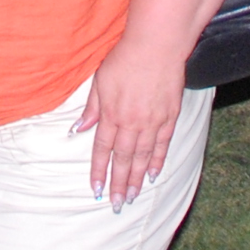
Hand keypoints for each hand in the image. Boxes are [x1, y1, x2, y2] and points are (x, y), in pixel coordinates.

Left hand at [74, 34, 185, 211]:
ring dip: (135, 178)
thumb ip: (92, 107)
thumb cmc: (125, 58)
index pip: (103, 149)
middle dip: (118, 183)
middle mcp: (131, 122)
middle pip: (123, 159)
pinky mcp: (169, 117)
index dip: (99, 171)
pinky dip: (157, 161)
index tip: (96, 190)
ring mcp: (152, 121)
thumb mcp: (100, 80)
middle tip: (116, 204)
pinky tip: (152, 175)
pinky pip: (162, 145)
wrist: (156, 45)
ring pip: (142, 157)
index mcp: (111, 114)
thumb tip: (80, 130)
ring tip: (131, 196)